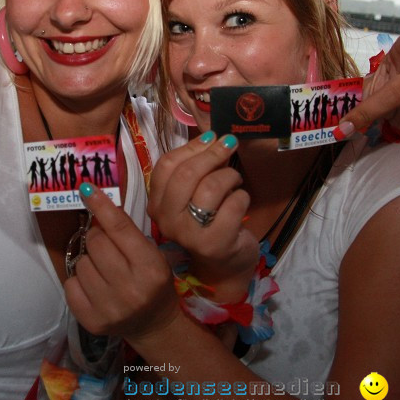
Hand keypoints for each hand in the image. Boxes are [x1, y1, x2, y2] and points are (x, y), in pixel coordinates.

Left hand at [64, 184, 177, 340]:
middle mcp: (131, 289)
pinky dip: (78, 281)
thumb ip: (127, 233)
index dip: (102, 206)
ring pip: (81, 263)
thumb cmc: (153, 282)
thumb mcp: (152, 255)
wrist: (154, 325)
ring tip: (103, 271)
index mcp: (150, 268)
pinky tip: (94, 287)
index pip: (120, 229)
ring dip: (89, 261)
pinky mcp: (91, 321)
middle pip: (96, 243)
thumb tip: (96, 200)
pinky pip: (70, 285)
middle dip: (98, 239)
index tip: (86, 189)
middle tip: (106, 246)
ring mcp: (110, 308)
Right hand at [148, 133, 258, 301]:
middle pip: (185, 175)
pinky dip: (242, 196)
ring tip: (235, 180)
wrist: (225, 264)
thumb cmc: (210, 221)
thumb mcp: (195, 193)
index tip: (212, 138)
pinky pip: (233, 205)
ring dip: (229, 176)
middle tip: (230, 145)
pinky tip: (241, 201)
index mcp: (157, 204)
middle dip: (212, 154)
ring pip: (210, 188)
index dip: (191, 147)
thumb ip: (197, 166)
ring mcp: (190, 235)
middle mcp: (167, 221)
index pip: (166, 166)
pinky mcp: (215, 244)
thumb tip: (211, 135)